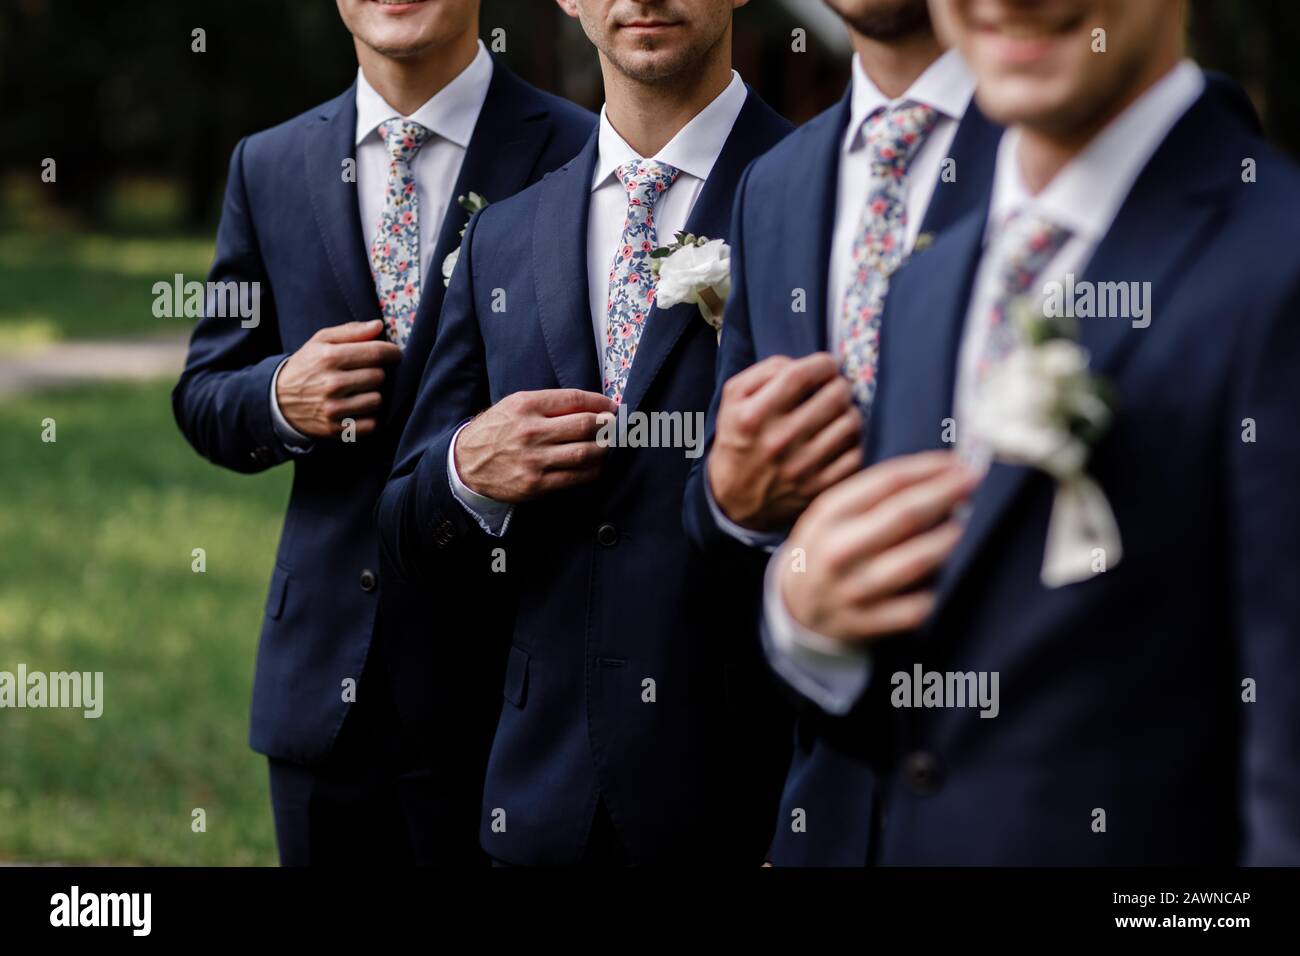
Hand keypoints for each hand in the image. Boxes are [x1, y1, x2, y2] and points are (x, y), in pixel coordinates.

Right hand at [276, 320, 401, 438]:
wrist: (278, 400)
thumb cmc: (307, 365)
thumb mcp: (321, 341)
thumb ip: (351, 331)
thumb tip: (378, 326)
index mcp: (329, 357)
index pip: (376, 353)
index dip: (392, 352)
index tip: (394, 354)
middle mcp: (332, 384)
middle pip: (379, 377)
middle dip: (377, 373)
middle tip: (366, 373)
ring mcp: (333, 409)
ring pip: (377, 400)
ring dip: (373, 395)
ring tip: (361, 391)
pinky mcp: (336, 429)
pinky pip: (371, 424)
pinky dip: (370, 417)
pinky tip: (359, 408)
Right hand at [455, 389, 617, 502]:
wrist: (465, 465)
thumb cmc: (495, 431)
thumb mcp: (514, 406)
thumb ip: (547, 404)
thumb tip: (588, 406)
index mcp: (526, 406)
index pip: (574, 399)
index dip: (599, 403)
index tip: (611, 407)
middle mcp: (531, 431)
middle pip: (584, 425)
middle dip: (607, 425)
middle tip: (615, 426)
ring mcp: (534, 459)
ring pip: (585, 453)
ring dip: (604, 448)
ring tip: (608, 445)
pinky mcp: (536, 484)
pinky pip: (576, 478)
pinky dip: (592, 470)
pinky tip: (595, 465)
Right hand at [707, 353, 862, 532]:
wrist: (734, 499)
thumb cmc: (739, 439)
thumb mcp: (733, 399)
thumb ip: (764, 371)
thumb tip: (802, 363)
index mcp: (753, 416)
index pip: (800, 375)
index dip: (822, 363)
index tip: (826, 366)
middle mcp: (778, 441)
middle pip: (834, 396)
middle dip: (841, 385)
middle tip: (835, 388)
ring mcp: (801, 467)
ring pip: (850, 423)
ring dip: (850, 412)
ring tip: (839, 413)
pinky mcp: (818, 488)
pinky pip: (856, 454)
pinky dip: (855, 442)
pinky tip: (843, 438)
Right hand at [778, 451, 978, 644]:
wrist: (795, 605)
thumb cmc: (826, 547)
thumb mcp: (832, 512)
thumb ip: (872, 492)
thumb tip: (935, 472)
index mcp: (830, 514)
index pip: (888, 481)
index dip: (929, 468)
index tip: (957, 462)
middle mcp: (839, 549)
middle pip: (906, 515)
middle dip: (947, 492)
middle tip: (974, 480)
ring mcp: (853, 588)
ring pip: (915, 560)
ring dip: (948, 538)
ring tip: (966, 524)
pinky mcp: (868, 622)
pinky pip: (916, 606)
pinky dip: (937, 587)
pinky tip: (949, 571)